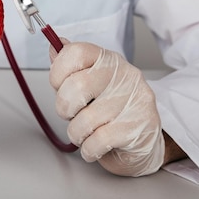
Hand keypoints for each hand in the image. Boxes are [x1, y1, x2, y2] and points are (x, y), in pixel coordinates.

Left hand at [49, 40, 163, 176]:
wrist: (143, 143)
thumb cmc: (111, 113)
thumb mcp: (88, 86)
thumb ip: (70, 68)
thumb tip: (54, 48)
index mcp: (108, 60)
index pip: (76, 52)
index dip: (58, 72)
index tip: (58, 87)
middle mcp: (125, 75)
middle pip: (78, 85)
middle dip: (64, 107)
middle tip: (71, 115)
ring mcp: (135, 101)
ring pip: (86, 118)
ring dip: (76, 133)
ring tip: (84, 134)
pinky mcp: (139, 127)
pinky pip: (99, 140)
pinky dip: (89, 149)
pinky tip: (94, 147)